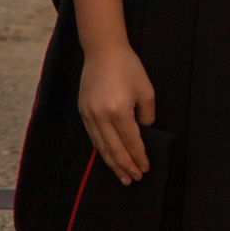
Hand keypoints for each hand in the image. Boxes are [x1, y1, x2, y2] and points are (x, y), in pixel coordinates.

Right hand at [78, 45, 158, 181]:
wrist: (103, 51)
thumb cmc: (128, 67)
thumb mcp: (146, 90)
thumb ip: (146, 115)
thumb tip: (142, 132)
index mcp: (119, 111)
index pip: (131, 142)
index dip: (139, 157)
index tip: (145, 168)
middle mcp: (101, 116)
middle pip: (114, 150)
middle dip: (125, 167)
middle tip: (133, 179)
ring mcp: (89, 115)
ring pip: (101, 146)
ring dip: (112, 163)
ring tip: (122, 176)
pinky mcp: (83, 112)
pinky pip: (93, 137)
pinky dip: (102, 149)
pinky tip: (108, 157)